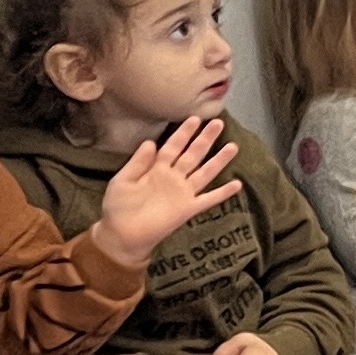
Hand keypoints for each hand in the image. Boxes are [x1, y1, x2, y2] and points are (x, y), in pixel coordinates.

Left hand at [95, 116, 240, 267]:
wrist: (122, 235)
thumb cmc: (118, 207)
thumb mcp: (122, 180)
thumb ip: (137, 163)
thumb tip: (151, 142)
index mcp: (157, 169)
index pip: (173, 146)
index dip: (183, 133)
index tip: (195, 119)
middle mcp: (174, 178)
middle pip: (193, 155)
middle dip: (205, 139)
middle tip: (218, 123)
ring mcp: (183, 193)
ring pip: (205, 172)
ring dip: (218, 160)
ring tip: (232, 147)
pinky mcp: (188, 209)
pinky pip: (209, 199)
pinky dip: (223, 193)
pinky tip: (237, 185)